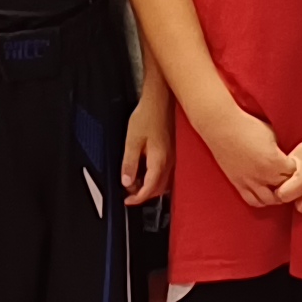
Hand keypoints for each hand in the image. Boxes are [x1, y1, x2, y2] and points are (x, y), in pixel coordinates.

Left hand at [121, 82, 175, 207]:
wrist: (161, 99)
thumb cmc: (148, 115)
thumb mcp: (132, 140)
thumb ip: (129, 163)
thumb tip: (126, 181)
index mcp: (159, 161)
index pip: (150, 189)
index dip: (137, 199)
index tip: (128, 201)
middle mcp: (170, 162)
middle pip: (158, 189)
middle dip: (143, 194)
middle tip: (129, 192)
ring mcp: (174, 157)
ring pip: (164, 182)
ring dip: (151, 187)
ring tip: (136, 181)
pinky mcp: (174, 151)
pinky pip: (168, 173)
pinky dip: (157, 178)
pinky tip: (148, 171)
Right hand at [200, 109, 298, 209]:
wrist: (222, 127)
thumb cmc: (247, 126)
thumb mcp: (272, 134)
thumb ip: (281, 149)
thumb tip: (285, 156)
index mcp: (275, 162)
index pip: (294, 174)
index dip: (295, 169)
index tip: (294, 165)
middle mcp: (264, 176)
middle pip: (285, 189)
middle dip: (289, 184)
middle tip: (289, 178)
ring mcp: (250, 182)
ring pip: (269, 200)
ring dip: (276, 196)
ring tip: (277, 189)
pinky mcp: (238, 184)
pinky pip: (252, 201)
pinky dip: (260, 200)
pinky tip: (263, 193)